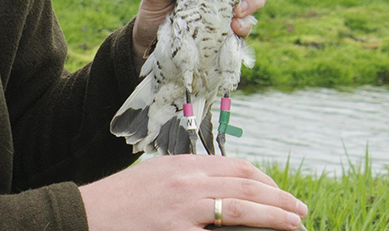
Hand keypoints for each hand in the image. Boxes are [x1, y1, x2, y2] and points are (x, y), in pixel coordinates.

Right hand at [79, 155, 307, 230]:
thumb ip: (187, 182)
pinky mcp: (176, 230)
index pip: (235, 167)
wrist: (88, 214)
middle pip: (245, 184)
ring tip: (296, 224)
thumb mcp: (157, 179)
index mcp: (184, 165)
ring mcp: (183, 206)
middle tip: (300, 210)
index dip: (263, 179)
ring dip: (274, 215)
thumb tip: (217, 190)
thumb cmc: (121, 200)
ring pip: (241, 206)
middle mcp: (188, 180)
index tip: (278, 192)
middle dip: (278, 197)